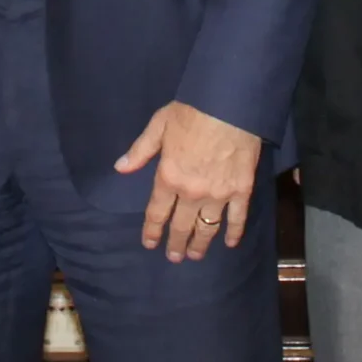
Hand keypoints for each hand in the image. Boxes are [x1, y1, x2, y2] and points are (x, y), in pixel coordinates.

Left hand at [115, 100, 261, 261]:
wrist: (229, 104)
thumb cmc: (191, 112)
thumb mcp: (158, 125)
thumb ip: (140, 150)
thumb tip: (120, 168)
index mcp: (168, 177)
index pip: (157, 212)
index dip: (152, 231)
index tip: (150, 243)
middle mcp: (191, 192)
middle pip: (181, 226)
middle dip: (175, 244)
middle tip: (174, 257)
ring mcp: (218, 194)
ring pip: (207, 228)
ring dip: (200, 244)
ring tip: (196, 255)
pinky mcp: (241, 190)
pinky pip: (237, 218)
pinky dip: (234, 233)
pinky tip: (230, 244)